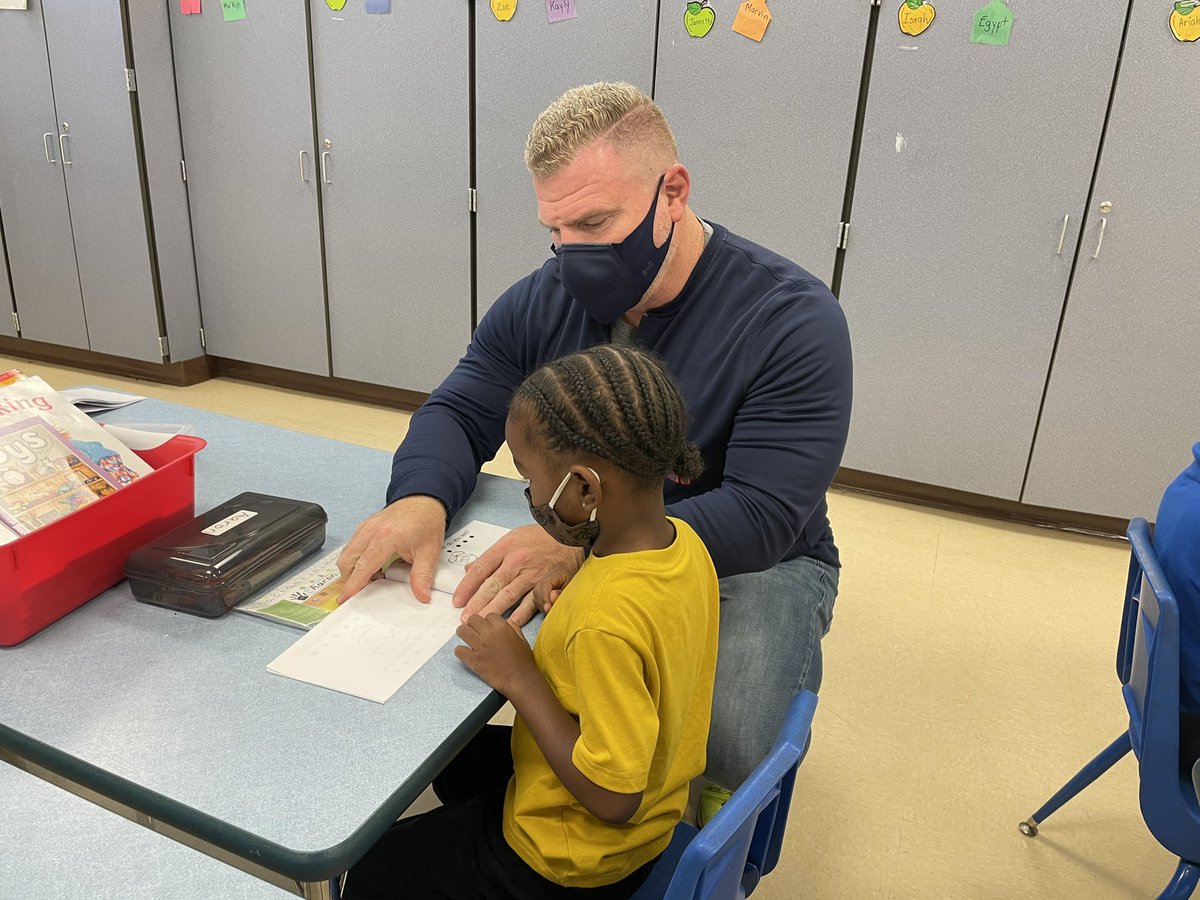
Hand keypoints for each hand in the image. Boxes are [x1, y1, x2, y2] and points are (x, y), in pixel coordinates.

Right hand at [337, 496, 444, 601]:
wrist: (425, 500)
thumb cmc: (426, 522)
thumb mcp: (429, 552)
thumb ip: (422, 576)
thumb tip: (422, 595)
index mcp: (385, 537)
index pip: (362, 567)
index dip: (352, 585)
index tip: (345, 599)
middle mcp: (370, 531)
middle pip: (347, 561)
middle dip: (350, 579)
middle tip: (365, 591)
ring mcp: (365, 527)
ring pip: (347, 554)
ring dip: (353, 569)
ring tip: (373, 577)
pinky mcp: (364, 526)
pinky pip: (351, 546)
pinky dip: (356, 559)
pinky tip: (373, 565)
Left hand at [452, 524, 582, 625]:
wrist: (569, 532)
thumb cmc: (540, 536)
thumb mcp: (512, 538)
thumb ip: (491, 556)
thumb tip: (470, 569)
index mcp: (505, 547)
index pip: (481, 569)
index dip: (467, 586)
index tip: (457, 601)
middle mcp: (517, 561)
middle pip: (492, 585)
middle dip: (477, 603)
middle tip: (465, 619)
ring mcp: (532, 573)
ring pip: (509, 595)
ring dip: (494, 610)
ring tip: (482, 623)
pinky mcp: (547, 583)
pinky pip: (532, 601)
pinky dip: (521, 614)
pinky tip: (510, 624)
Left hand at [454, 613, 536, 695]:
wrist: (520, 680)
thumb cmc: (523, 661)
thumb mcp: (522, 639)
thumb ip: (513, 628)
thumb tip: (506, 622)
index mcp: (502, 627)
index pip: (488, 615)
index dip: (487, 621)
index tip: (486, 627)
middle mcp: (489, 634)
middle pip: (472, 619)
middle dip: (472, 625)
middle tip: (474, 632)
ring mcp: (480, 647)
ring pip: (462, 631)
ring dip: (463, 634)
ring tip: (466, 639)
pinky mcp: (474, 660)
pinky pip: (459, 650)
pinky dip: (460, 652)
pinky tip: (465, 654)